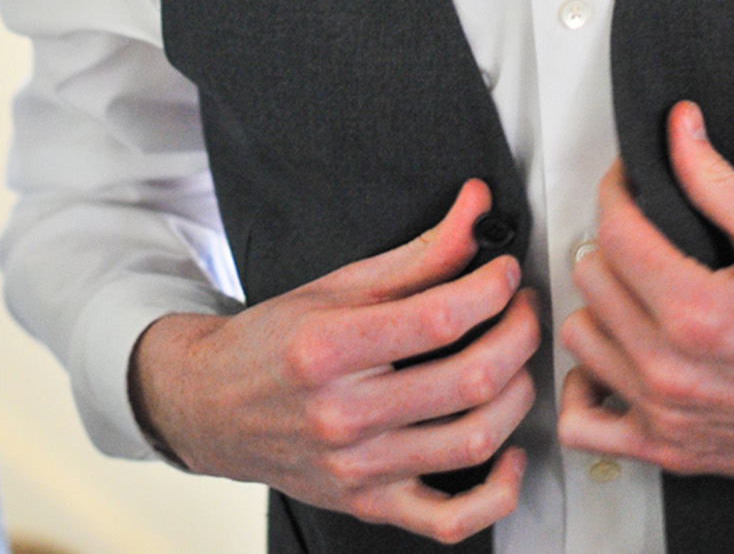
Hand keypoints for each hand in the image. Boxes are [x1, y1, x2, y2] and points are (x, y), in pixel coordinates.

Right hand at [131, 180, 538, 543]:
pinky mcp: (369, 504)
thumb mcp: (331, 287)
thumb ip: (413, 257)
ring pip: (473, 441)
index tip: (503, 272)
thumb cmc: (270, 343)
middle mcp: (341, 413)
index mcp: (325, 348)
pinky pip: (453, 521)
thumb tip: (474, 213)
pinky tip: (510, 454)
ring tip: (516, 364)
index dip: (489, 289)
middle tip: (522, 310)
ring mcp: (358, 468)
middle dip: (517, 335)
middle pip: (467, 379)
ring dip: (517, 395)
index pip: (436, 317)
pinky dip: (499, 494)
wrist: (210, 406)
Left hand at [557, 100, 733, 488]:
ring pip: (580, 337)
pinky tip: (611, 362)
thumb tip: (680, 130)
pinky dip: (584, 392)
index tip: (628, 185)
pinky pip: (584, 426)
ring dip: (601, 308)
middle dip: (613, 243)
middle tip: (643, 235)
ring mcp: (666, 413)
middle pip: (591, 279)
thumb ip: (716, 180)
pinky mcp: (670, 451)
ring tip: (634, 293)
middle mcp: (671, 367)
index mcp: (696, 312)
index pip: (613, 231)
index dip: (616, 192)